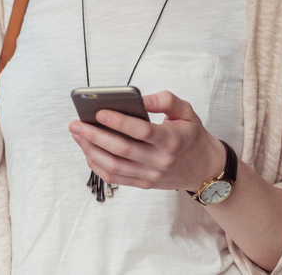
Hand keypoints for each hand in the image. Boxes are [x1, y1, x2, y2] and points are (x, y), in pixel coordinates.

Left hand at [68, 90, 225, 191]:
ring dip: (91, 151)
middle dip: (95, 135)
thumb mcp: (186, 111)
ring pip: (115, 166)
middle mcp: (160, 160)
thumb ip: (166, 100)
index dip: (119, 122)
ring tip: (78, 135)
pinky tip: (88, 151)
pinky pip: (116, 178)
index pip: (142, 131)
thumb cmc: (192, 136)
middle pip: (122, 150)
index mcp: (171, 140)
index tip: (99, 112)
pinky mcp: (144, 183)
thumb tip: (142, 98)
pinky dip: (98, 166)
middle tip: (76, 123)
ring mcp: (151, 175)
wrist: (205, 169)